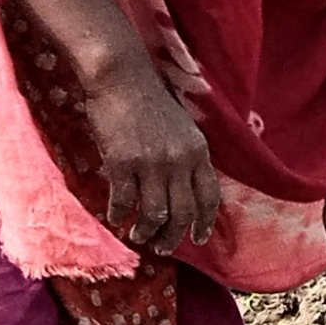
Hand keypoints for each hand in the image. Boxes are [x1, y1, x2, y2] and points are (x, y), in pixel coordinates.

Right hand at [82, 63, 221, 255]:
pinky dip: (119, 215)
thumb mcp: (183, 128)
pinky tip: (115, 219)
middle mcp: (180, 161)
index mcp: (199, 152)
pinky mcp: (123, 163)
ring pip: (155, 214)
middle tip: (163, 248)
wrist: (122, 76)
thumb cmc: (150, 100)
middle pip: (183, 213)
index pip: (209, 198)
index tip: (199, 239)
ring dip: (147, 232)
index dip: (205, 222)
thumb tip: (185, 190)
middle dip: (174, 237)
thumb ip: (188, 157)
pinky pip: (124, 201)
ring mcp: (152, 164)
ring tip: (139, 237)